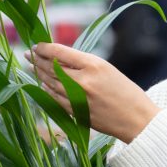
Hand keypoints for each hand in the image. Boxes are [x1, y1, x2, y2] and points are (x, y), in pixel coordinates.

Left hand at [29, 43, 159, 143]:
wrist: (137, 120)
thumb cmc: (126, 93)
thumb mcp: (108, 70)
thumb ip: (85, 65)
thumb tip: (61, 60)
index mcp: (93, 64)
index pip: (60, 52)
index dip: (45, 48)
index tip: (38, 46)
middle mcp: (83, 80)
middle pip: (52, 67)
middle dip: (38, 60)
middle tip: (28, 55)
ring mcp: (78, 98)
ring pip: (51, 83)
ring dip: (39, 74)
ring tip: (32, 67)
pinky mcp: (76, 112)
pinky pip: (55, 98)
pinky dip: (47, 90)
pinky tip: (42, 85)